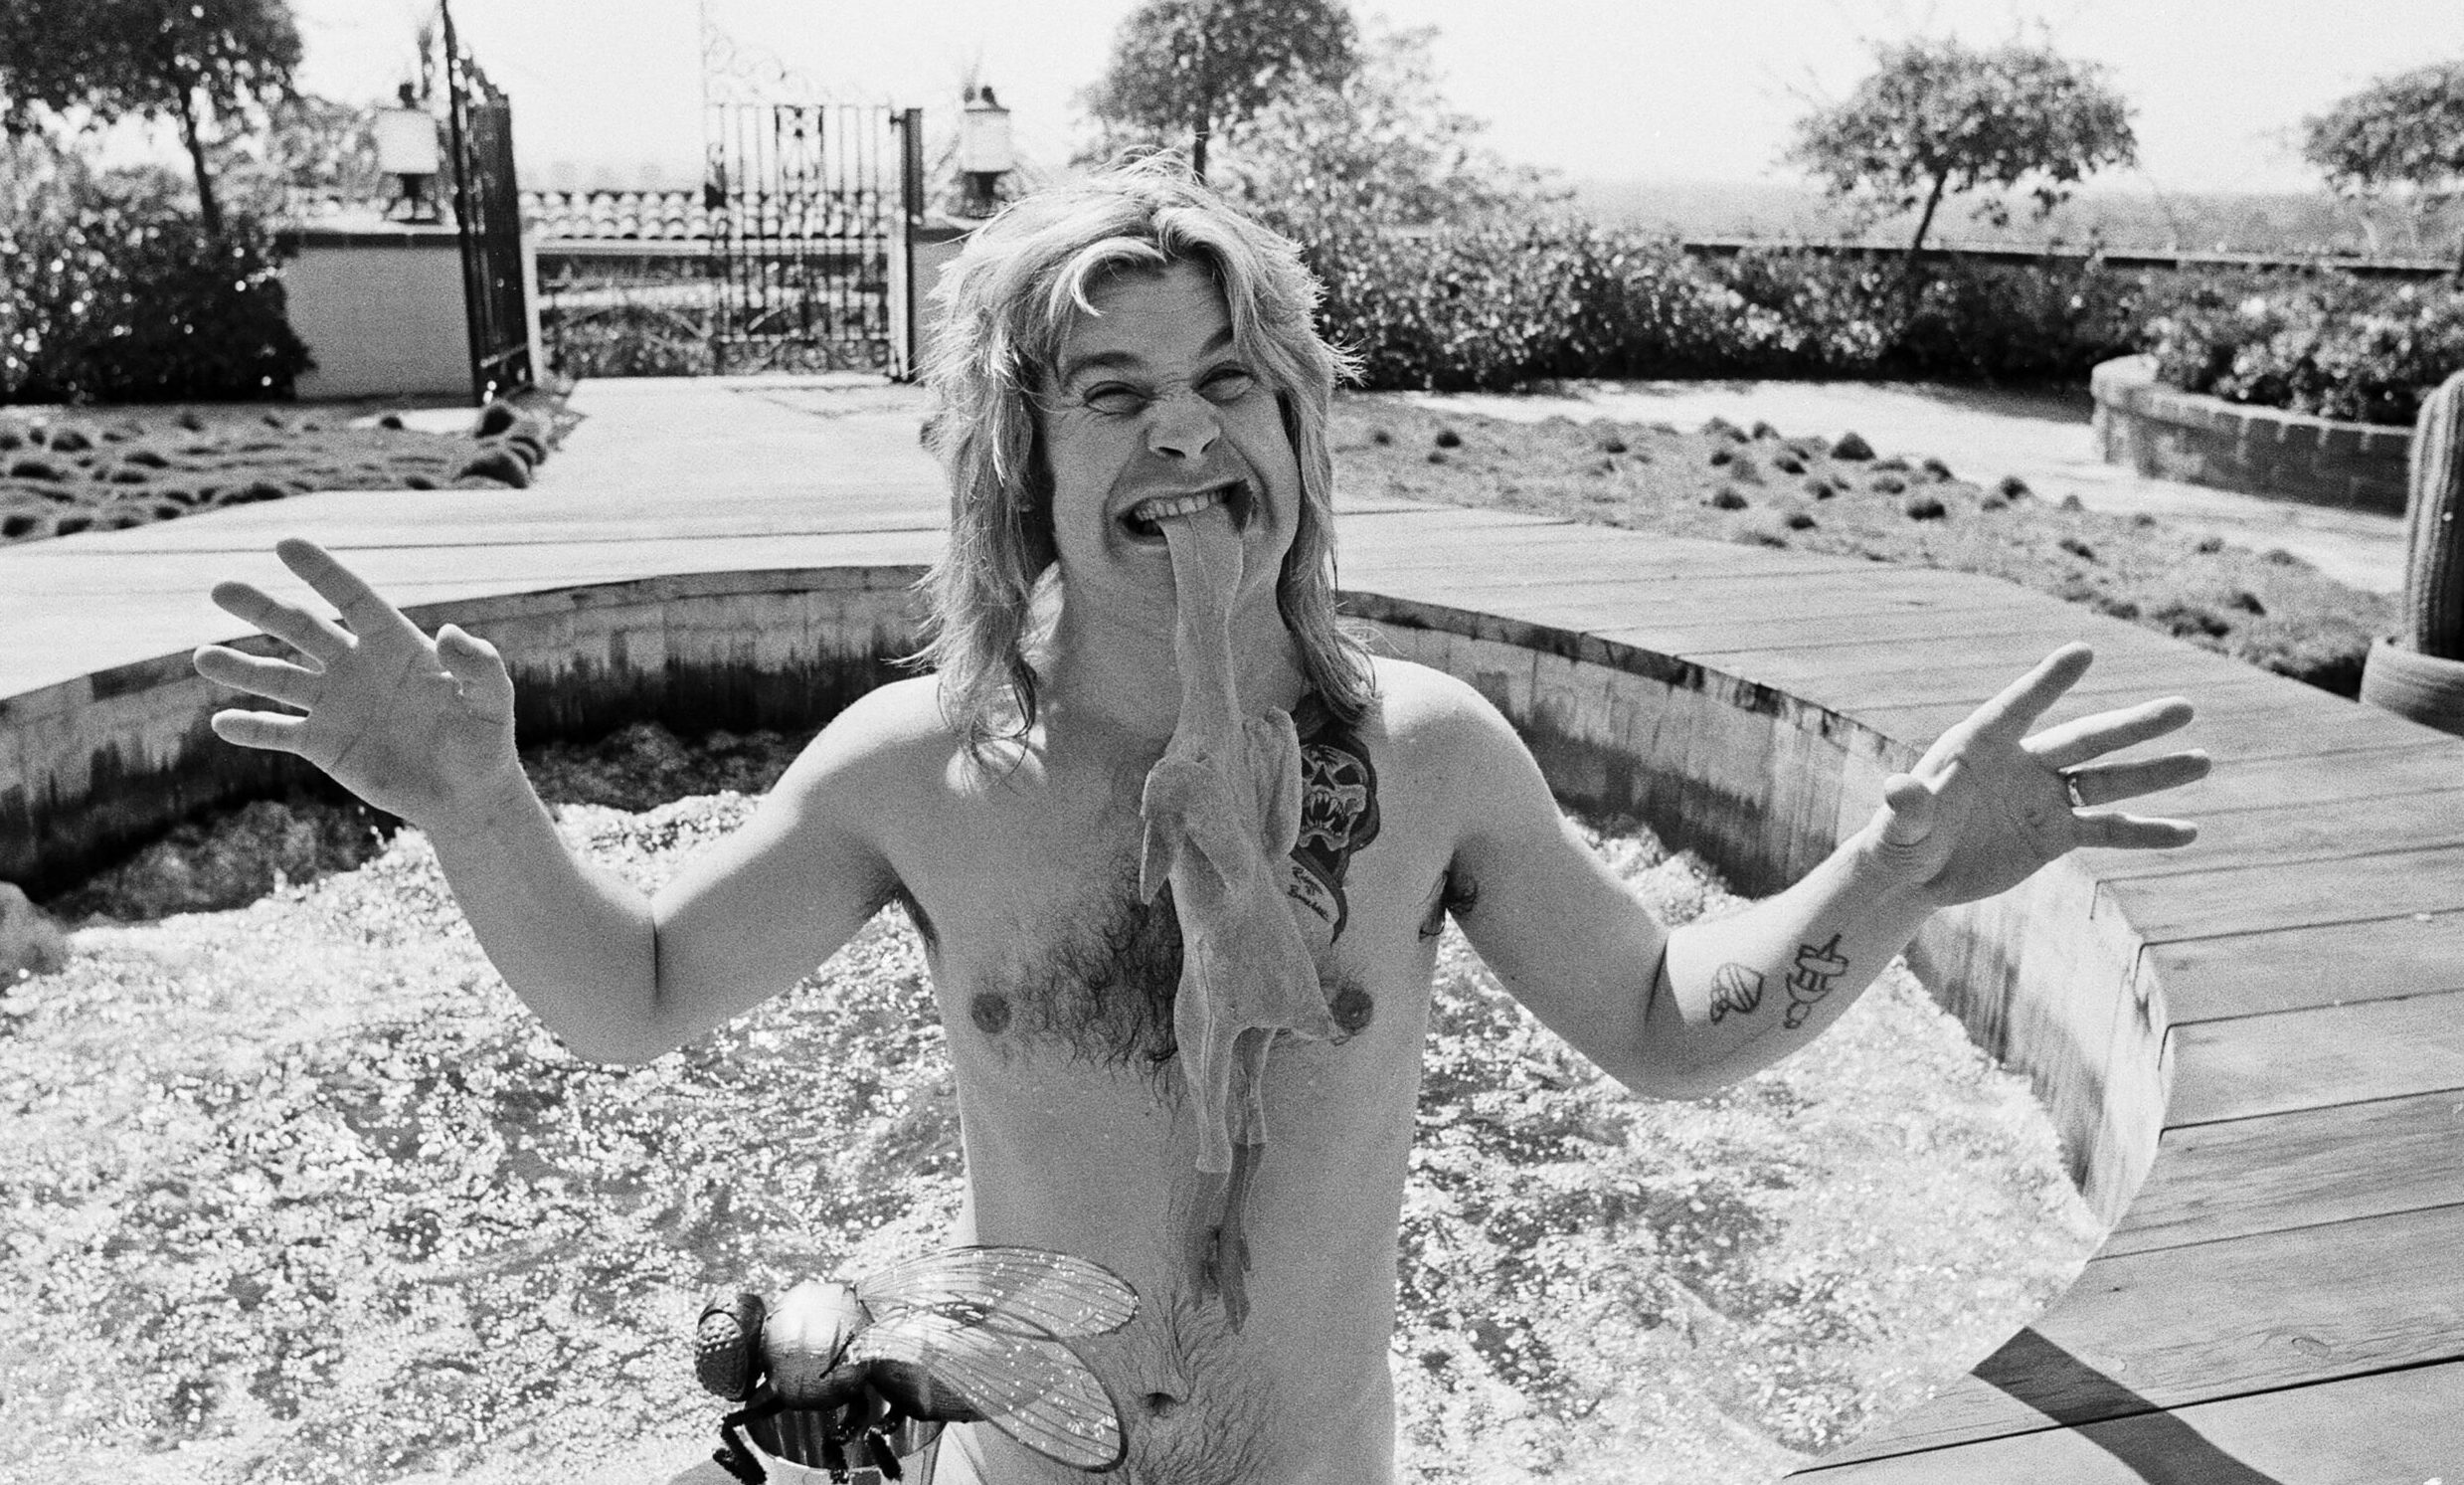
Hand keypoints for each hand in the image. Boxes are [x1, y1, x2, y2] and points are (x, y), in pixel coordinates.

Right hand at [192, 538, 519, 832]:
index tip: (287, 545)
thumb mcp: (493, 702)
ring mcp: (335, 704)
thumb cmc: (485, 742)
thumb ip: (479, 665)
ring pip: (278, 678)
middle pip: (302, 629)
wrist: (466, 795)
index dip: (323, 572)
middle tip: (221, 589)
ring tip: (203, 658)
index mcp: (395, 645)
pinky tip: (221, 722)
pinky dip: (250, 727)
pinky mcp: (322, 743)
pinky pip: (277, 731)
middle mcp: (356, 666)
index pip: (353, 599)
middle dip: (263, 609)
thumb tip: (449, 633)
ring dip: (241, 668)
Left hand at [1868, 643, 2207, 905]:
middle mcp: (2022, 764)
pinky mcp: (2056, 834)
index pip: (2018, 707)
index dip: (2047, 683)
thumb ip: (1908, 807)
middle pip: (2084, 739)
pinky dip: (2145, 832)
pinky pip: (2108, 831)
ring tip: (2204, 760)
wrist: (1917, 873)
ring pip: (2107, 782)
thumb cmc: (1901, 839)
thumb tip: (1899, 787)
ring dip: (2154, 773)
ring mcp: (2044, 798)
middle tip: (2184, 707)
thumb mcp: (1901, 827)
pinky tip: (2187, 831)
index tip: (2083, 651)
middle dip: (2133, 726)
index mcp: (1981, 747)